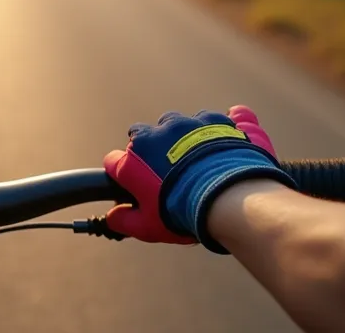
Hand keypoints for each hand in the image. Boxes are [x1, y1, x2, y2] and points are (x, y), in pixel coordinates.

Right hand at [102, 106, 294, 252]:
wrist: (228, 198)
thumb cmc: (182, 213)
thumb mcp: (148, 226)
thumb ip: (125, 220)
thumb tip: (113, 218)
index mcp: (134, 158)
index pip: (115, 160)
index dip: (123, 174)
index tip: (134, 186)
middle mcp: (158, 132)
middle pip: (144, 134)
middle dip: (152, 150)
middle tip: (167, 172)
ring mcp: (189, 123)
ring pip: (179, 123)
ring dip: (185, 137)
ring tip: (200, 160)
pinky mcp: (218, 121)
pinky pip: (220, 117)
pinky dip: (224, 127)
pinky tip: (231, 139)